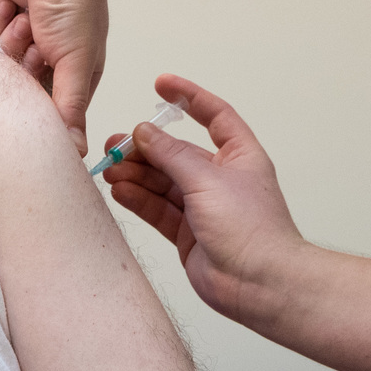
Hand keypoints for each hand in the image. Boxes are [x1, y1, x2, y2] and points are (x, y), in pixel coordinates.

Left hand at [0, 0, 108, 152]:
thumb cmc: (76, 3)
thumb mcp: (78, 63)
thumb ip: (70, 110)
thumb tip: (75, 152)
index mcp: (69, 74)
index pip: (44, 113)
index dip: (35, 109)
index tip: (32, 104)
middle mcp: (40, 60)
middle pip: (12, 91)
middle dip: (20, 69)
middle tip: (37, 47)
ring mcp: (13, 40)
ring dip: (8, 42)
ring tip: (27, 20)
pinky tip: (9, 7)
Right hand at [103, 74, 306, 325]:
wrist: (261, 284)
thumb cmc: (252, 228)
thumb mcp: (208, 179)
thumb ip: (172, 154)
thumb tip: (145, 131)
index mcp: (239, 156)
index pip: (214, 115)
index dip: (189, 97)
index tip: (161, 85)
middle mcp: (221, 179)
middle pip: (177, 152)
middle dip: (146, 147)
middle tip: (115, 143)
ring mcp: (203, 207)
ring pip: (162, 182)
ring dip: (136, 173)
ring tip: (109, 168)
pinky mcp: (188, 234)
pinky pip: (157, 209)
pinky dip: (138, 199)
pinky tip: (119, 190)